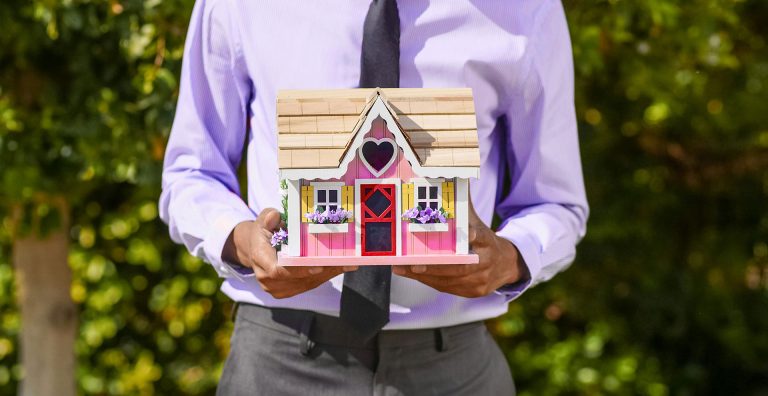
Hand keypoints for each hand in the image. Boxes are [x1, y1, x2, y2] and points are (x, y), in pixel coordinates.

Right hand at [223, 208, 356, 298]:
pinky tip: (342, 266)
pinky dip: (326, 275)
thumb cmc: (263, 232)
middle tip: (343, 261)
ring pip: (308, 283)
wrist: (256, 249)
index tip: (318, 267)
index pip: (277, 271)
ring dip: (328, 273)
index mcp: (260, 260)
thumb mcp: (262, 221)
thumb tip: (275, 216)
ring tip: (347, 262)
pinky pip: (310, 284)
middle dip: (322, 270)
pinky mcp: (290, 290)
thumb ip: (267, 218)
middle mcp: (268, 280)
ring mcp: (279, 288)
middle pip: (299, 278)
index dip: (298, 270)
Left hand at [392, 200, 528, 297]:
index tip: (469, 233)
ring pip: (450, 280)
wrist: (505, 264)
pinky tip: (412, 274)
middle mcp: (487, 262)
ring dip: (425, 276)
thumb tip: (450, 178)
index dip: (476, 236)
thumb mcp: (477, 221)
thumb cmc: (483, 238)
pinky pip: (447, 287)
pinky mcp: (473, 292)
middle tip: (415, 264)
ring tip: (403, 269)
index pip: (484, 237)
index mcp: (489, 242)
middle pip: (461, 267)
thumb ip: (463, 206)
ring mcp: (481, 280)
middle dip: (436, 266)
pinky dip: (428, 280)